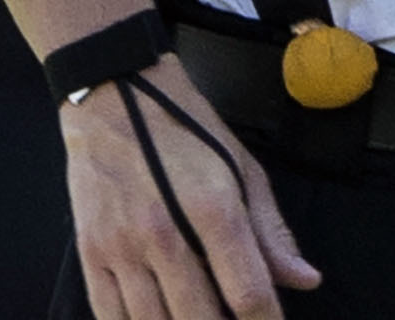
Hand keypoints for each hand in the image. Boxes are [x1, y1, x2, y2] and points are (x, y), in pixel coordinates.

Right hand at [60, 58, 318, 319]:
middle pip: (199, 318)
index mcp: (213, 208)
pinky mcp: (90, 254)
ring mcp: (121, 247)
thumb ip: (271, 231)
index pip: (247, 290)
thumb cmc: (186, 129)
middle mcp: (165, 233)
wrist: (116, 98)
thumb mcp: (242, 168)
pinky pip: (108, 315)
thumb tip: (304, 278)